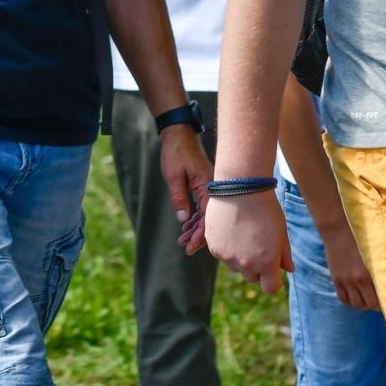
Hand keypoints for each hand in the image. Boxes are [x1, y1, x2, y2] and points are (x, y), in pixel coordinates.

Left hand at [158, 125, 211, 254]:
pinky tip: (187, 227)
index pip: (206, 216)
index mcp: (207, 185)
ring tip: (183, 241)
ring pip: (205, 214)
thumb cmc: (176, 153)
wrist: (178, 136)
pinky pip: (202, 206)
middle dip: (198, 235)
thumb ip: (178, 197)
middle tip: (187, 250)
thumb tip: (183, 219)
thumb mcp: (173, 176)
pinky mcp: (204, 186)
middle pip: (209, 218)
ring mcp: (209, 187)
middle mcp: (212, 188)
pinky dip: (195, 217)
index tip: (191, 246)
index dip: (200, 234)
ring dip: (195, 228)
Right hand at [206, 189, 291, 293]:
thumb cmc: (266, 208)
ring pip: (236, 266)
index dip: (273, 279)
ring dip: (240, 257)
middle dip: (257, 267)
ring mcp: (227, 257)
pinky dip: (227, 247)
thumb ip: (284, 255)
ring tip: (244, 233)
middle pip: (252, 277)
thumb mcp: (281, 232)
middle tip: (258, 245)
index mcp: (267, 264)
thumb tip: (288, 269)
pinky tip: (231, 229)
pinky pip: (222, 254)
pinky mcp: (213, 247)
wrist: (241, 187)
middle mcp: (246, 264)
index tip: (274, 268)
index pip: (271, 288)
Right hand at [315, 215, 379, 310]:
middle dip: (376, 305)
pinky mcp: (336, 278)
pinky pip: (343, 298)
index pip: (380, 299)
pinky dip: (350, 301)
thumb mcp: (375, 252)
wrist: (338, 228)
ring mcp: (345, 280)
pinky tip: (356, 295)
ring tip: (368, 298)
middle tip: (381, 300)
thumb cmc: (361, 236)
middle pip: (368, 305)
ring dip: (363, 304)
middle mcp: (356, 280)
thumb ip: (382, 266)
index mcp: (369, 273)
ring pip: (356, 304)